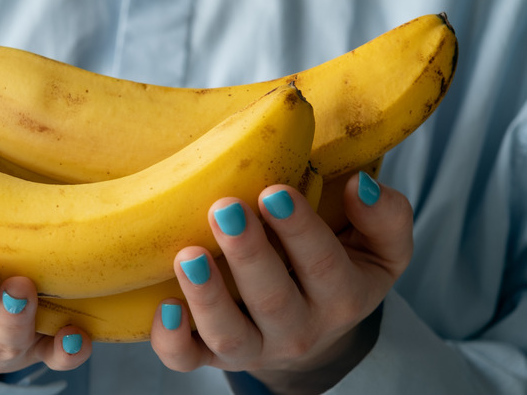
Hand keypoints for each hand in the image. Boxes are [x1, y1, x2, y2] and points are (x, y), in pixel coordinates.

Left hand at [150, 172, 412, 393]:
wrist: (313, 327)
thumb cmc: (341, 268)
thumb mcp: (381, 248)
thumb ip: (385, 217)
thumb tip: (358, 186)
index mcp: (341, 296)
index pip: (323, 264)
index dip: (299, 228)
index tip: (273, 191)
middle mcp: (298, 330)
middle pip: (273, 300)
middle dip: (248, 254)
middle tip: (224, 210)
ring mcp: (253, 347)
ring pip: (229, 334)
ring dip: (206, 297)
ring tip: (188, 255)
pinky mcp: (213, 354)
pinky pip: (188, 360)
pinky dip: (172, 341)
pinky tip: (162, 307)